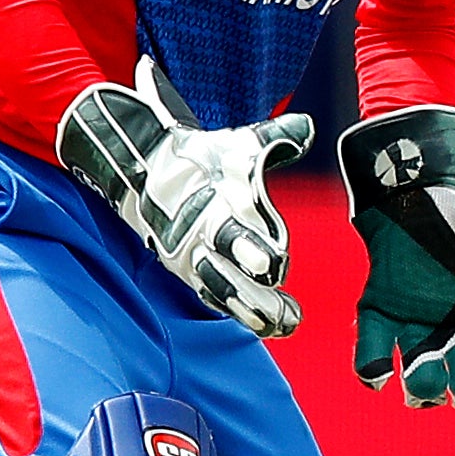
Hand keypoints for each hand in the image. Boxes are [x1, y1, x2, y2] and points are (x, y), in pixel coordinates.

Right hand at [58, 63, 309, 336]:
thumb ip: (275, 139)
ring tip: (284, 324)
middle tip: (284, 313)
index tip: (273, 264)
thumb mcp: (238, 144)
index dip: (252, 249)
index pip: (233, 232)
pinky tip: (272, 326)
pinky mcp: (193, 271)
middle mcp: (204, 238)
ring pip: (223, 292)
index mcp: (216, 207)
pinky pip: (218, 297)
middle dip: (252, 293)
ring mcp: (195, 258)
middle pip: (227, 272)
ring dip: (253, 309)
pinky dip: (243, 312)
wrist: (148, 170)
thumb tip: (306, 128)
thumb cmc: (204, 158)